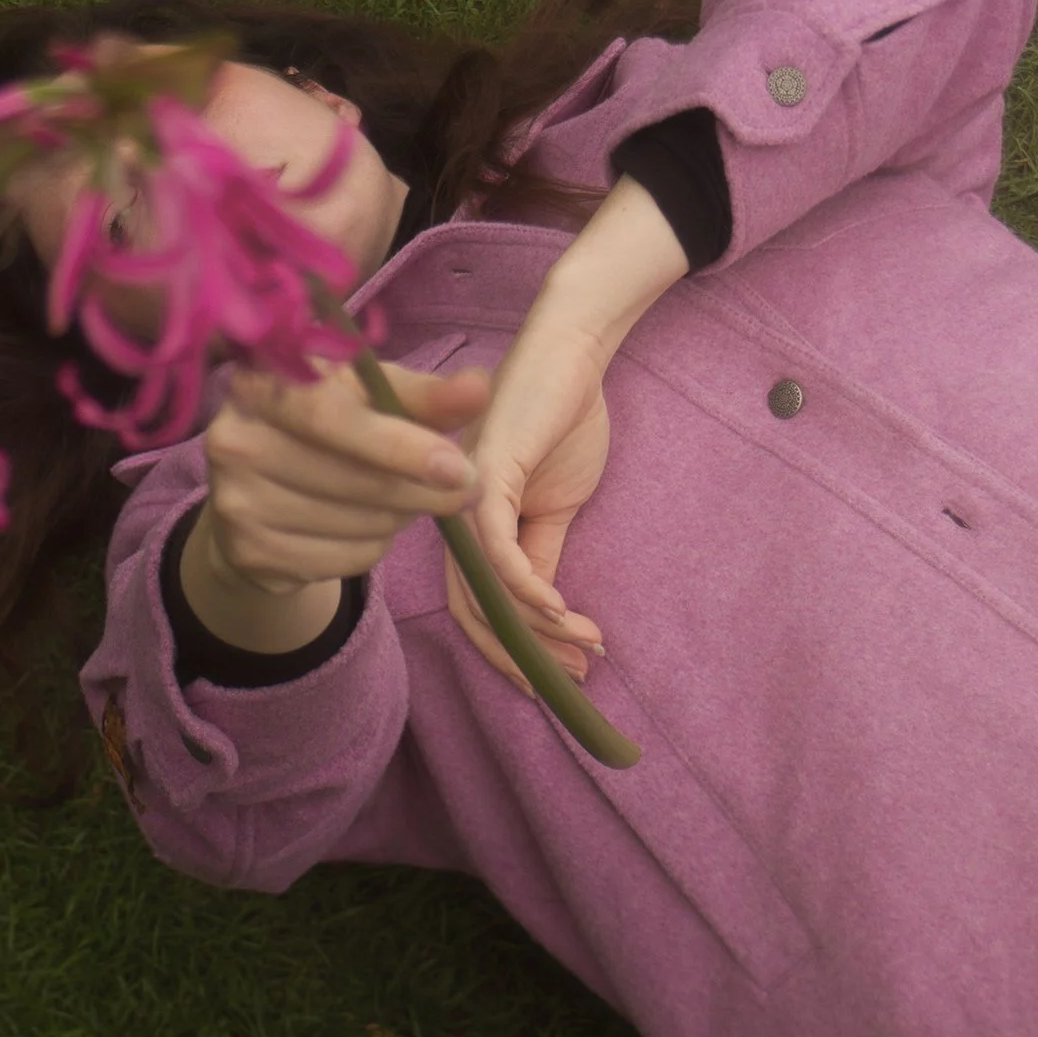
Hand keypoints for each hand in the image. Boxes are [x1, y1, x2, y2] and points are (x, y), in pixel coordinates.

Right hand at [205, 356, 490, 596]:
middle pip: (349, 477)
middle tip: (464, 489)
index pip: (330, 415)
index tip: (456, 466)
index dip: (397, 444)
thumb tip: (478, 388)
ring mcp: (233, 499)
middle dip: (421, 490)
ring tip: (401, 501)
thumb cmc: (327, 428)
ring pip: (354, 523)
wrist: (259, 492)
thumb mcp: (369, 397)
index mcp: (261, 380)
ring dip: (400, 518)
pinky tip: (367, 527)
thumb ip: (423, 394)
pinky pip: (341, 560)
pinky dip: (373, 547)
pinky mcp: (246, 552)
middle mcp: (233, 437)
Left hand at [444, 306, 610, 696]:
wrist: (572, 358)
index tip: (552, 678)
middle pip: (472, 609)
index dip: (511, 650)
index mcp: (467, 526)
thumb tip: (544, 611)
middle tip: (573, 676)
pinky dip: (527, 585)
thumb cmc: (560, 422)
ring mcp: (464, 494)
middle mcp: (454, 515)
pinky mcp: (486, 471)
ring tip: (584, 643)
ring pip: (485, 587)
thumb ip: (541, 554)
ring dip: (538, 626)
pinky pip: (497, 545)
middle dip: (523, 654)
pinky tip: (559, 608)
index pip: (475, 605)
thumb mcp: (555, 508)